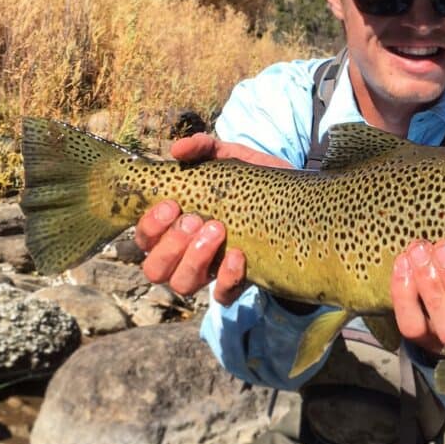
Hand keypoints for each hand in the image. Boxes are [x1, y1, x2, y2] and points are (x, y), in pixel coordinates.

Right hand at [134, 134, 292, 304]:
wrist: (299, 205)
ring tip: (218, 231)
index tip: (172, 205)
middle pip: (155, 269)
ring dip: (194, 260)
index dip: (150, 226)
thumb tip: (178, 149)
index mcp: (176, 226)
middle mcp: (187, 254)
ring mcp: (211, 271)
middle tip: (197, 220)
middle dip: (171, 244)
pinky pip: (221, 296)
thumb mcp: (232, 158)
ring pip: (181, 284)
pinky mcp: (238, 284)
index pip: (145, 238)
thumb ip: (205, 148)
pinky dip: (226, 279)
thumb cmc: (254, 182)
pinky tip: (238, 256)